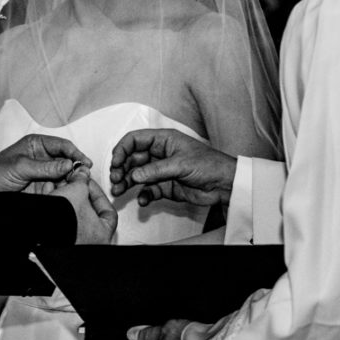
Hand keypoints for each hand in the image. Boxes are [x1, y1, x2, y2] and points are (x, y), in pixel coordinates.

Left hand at [0, 134, 90, 192]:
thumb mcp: (20, 166)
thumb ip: (45, 167)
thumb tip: (68, 164)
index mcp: (37, 144)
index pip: (62, 145)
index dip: (75, 153)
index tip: (85, 162)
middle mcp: (43, 157)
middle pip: (67, 160)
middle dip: (76, 168)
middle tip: (84, 176)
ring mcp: (44, 173)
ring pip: (65, 175)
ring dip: (71, 181)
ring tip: (76, 186)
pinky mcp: (43, 187)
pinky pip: (58, 187)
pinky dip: (64, 190)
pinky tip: (67, 192)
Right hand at [49, 179, 117, 243]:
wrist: (38, 234)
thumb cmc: (64, 222)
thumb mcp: (77, 191)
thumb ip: (82, 181)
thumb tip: (82, 174)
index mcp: (102, 235)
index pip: (107, 210)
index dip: (97, 192)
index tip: (87, 182)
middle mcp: (88, 243)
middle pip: (87, 212)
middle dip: (77, 193)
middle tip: (72, 182)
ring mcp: (72, 243)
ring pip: (70, 215)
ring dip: (64, 198)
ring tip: (57, 185)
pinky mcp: (56, 242)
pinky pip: (58, 220)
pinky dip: (55, 207)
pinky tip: (48, 193)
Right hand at [109, 128, 236, 206]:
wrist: (225, 184)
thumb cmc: (209, 165)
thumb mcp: (181, 164)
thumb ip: (155, 170)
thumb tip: (133, 175)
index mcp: (163, 140)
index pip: (135, 139)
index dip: (122, 149)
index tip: (115, 162)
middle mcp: (160, 154)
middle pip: (133, 158)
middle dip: (121, 168)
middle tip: (115, 180)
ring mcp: (162, 170)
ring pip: (138, 175)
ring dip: (127, 182)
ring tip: (118, 191)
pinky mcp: (166, 186)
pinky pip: (149, 190)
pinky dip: (143, 195)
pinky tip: (142, 200)